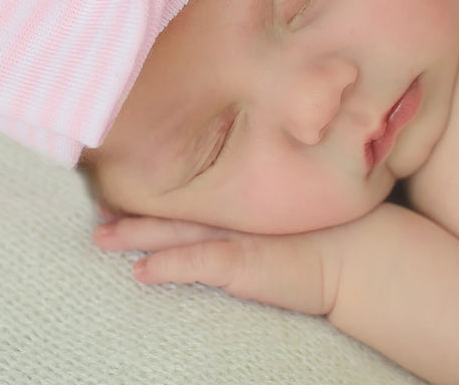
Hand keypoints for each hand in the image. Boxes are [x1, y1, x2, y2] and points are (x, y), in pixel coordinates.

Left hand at [92, 215, 346, 315]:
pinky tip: (139, 272)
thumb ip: (269, 206)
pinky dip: (165, 267)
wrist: (360, 253)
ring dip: (136, 235)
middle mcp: (234, 215)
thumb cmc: (334, 232)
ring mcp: (235, 237)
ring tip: (102, 237)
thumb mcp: (294, 216)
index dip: (161, 192)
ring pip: (173, 232)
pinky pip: (193, 264)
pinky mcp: (240, 263)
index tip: (130, 186)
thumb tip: (254, 203)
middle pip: (174, 209)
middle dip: (135, 210)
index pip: (193, 194)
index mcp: (243, 203)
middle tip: (98, 208)